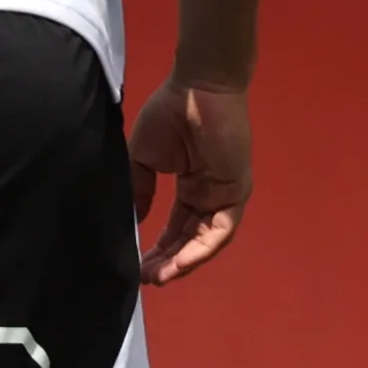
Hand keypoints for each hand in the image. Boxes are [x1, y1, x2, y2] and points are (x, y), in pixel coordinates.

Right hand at [126, 76, 249, 283]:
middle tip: (143, 279)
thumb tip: (131, 222)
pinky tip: (179, 264)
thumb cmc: (171, 113)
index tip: (135, 266)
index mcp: (191, 188)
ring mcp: (225, 196)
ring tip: (157, 277)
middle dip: (166, 262)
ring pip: (205, 241)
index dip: (156, 249)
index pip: (175, 228)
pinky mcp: (236, 192)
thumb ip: (139, 191)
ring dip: (182, 262)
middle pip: (189, 239)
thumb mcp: (143, 160)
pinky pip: (220, 231)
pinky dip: (200, 250)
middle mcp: (209, 196)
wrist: (195, 88)